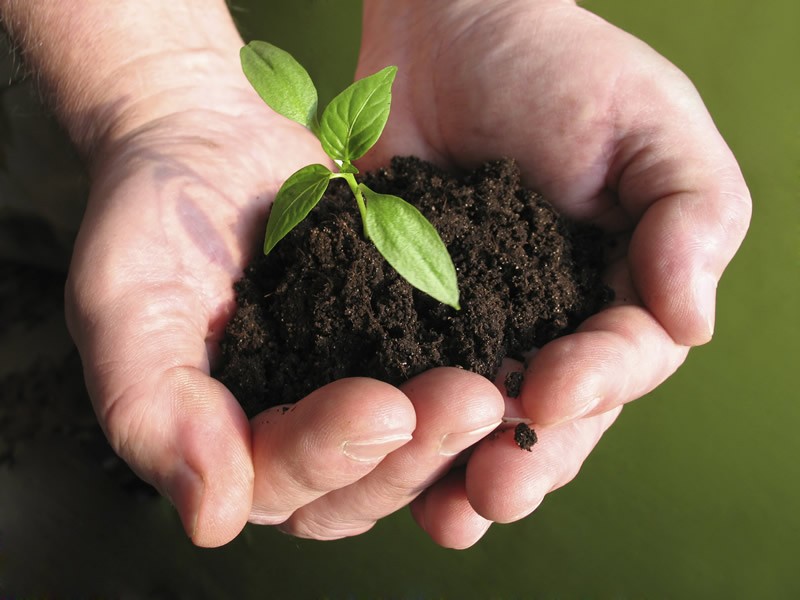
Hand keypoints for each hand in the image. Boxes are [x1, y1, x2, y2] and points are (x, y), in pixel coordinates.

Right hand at [62, 42, 509, 546]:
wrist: (208, 138)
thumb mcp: (126, 304)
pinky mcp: (394, 341)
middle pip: (361, 484)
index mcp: (225, 440)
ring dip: (458, 430)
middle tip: (472, 402)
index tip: (383, 407)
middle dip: (417, 452)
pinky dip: (479, 373)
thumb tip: (211, 518)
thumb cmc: (152, 216)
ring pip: (410, 447)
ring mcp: (349, 387)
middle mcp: (294, 430)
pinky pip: (437, 373)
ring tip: (501, 388)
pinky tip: (521, 360)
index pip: (280, 480)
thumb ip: (152, 410)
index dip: (332, 454)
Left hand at [353, 0, 751, 547]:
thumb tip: (693, 321)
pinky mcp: (400, 317)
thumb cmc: (562, 68)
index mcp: (619, 295)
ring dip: (462, 471)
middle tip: (496, 489)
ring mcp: (473, 329)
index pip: (623, 360)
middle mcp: (549, 326)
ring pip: (477, 421)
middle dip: (529, 458)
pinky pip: (401, 383)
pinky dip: (395, 428)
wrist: (450, 32)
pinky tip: (378, 467)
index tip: (553, 391)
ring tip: (449, 510)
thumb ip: (689, 219)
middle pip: (550, 417)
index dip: (595, 386)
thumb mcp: (651, 127)